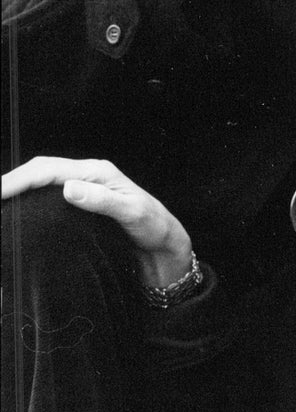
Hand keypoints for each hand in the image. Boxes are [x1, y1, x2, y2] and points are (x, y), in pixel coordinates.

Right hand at [2, 157, 192, 287]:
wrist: (163, 241)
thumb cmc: (152, 225)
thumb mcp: (131, 213)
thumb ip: (101, 200)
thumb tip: (68, 187)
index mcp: (96, 172)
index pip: (48, 170)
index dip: (19, 179)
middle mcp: (87, 176)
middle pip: (40, 170)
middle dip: (12, 181)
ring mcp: (84, 188)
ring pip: (42, 181)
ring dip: (19, 187)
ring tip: (0, 201)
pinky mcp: (82, 203)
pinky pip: (48, 195)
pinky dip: (29, 198)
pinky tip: (18, 211)